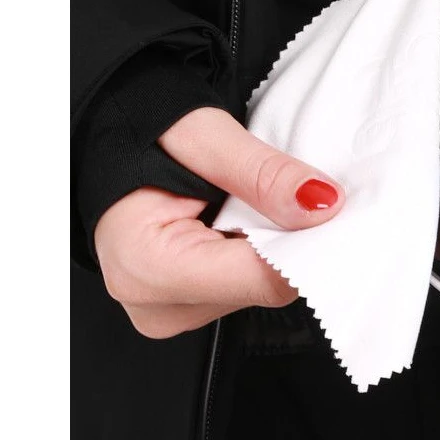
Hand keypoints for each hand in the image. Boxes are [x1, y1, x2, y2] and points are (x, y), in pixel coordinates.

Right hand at [93, 106, 344, 338]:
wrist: (107, 130)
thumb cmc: (140, 129)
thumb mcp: (204, 135)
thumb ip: (263, 174)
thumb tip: (321, 204)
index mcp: (147, 266)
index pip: (266, 280)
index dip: (307, 241)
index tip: (332, 206)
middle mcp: (154, 303)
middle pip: (265, 287)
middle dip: (286, 237)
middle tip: (280, 189)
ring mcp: (167, 310)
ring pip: (259, 287)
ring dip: (270, 242)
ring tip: (246, 199)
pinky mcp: (181, 305)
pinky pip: (243, 284)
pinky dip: (254, 249)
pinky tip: (239, 217)